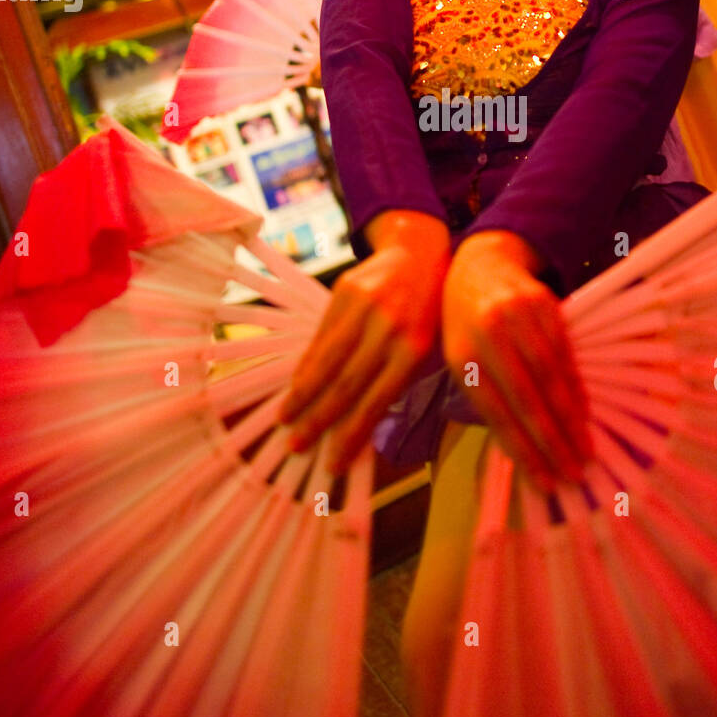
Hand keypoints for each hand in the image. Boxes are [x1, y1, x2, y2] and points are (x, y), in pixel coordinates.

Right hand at [281, 213, 450, 472]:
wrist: (419, 253)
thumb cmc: (429, 311)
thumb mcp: (430, 349)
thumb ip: (400, 384)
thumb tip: (359, 427)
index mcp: (414, 350)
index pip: (375, 402)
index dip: (351, 436)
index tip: (333, 463)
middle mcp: (388, 328)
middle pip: (345, 385)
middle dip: (318, 421)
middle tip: (297, 446)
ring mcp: (364, 308)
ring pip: (326, 360)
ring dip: (302, 395)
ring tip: (286, 419)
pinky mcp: (344, 291)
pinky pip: (320, 335)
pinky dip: (307, 363)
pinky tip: (297, 384)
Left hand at [441, 231, 593, 491]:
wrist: (480, 264)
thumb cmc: (464, 324)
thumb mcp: (459, 359)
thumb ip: (484, 399)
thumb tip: (521, 451)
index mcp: (462, 355)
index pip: (497, 413)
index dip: (524, 449)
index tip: (546, 481)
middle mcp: (490, 336)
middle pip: (528, 399)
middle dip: (554, 442)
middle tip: (575, 474)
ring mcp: (520, 318)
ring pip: (552, 378)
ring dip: (571, 421)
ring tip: (585, 452)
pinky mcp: (546, 306)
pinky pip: (566, 355)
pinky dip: (576, 389)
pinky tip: (585, 415)